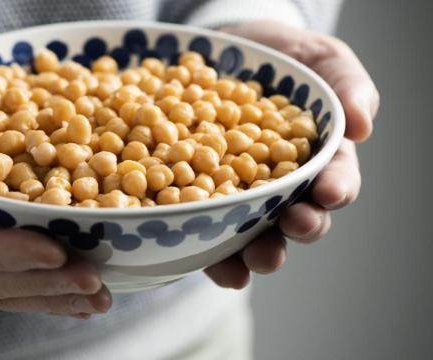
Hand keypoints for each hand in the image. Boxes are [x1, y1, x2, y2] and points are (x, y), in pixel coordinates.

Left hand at [205, 21, 379, 287]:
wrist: (224, 56)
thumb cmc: (282, 61)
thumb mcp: (321, 60)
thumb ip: (346, 85)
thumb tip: (361, 125)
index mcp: (317, 158)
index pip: (335, 179)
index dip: (335, 189)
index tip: (328, 193)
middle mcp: (282, 186)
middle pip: (298, 217)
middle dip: (300, 227)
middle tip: (294, 225)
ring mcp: (242, 196)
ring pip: (255, 235)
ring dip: (257, 252)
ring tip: (252, 260)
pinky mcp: (203, 199)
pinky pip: (207, 229)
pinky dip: (207, 248)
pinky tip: (201, 253)